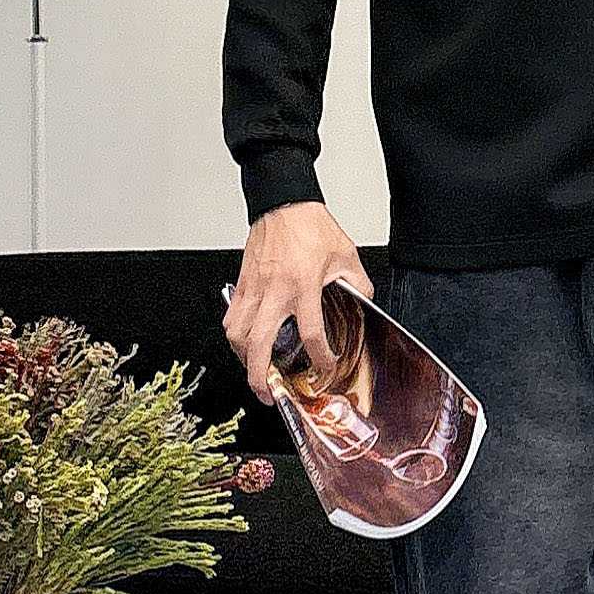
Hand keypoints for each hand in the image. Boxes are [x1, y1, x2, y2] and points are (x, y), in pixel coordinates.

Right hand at [222, 201, 373, 403]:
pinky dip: (234, 334)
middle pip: (258, 343)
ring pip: (236, 333)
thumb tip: (363, 303)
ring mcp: (254, 288)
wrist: (283, 201)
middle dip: (259, 375)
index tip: (325, 368)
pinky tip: (243, 342)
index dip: (320, 358)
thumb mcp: (346, 254)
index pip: (310, 334)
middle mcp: (275, 291)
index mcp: (303, 286)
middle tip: (268, 392)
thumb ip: (357, 283)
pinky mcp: (241, 282)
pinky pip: (230, 316)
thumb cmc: (310, 224)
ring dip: (242, 358)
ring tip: (254, 370)